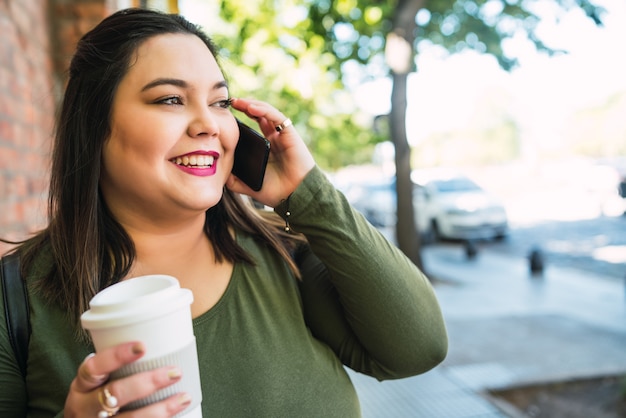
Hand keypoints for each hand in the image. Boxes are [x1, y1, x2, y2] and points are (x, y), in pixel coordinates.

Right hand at [64, 342, 190, 416]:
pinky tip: (176, 415)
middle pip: (116, 394)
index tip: (142, 346)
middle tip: (175, 372)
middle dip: (148, 383)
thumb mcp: (99, 380)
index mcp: (81, 386)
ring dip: (160, 410)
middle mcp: (84, 407)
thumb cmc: (98, 394)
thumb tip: (162, 337)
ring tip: (183, 398)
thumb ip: (120, 365)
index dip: (116, 356)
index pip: (94, 367)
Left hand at [227, 98, 315, 206]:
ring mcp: (282, 135)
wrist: (294, 197)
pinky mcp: (289, 134)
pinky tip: (251, 108)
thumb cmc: (277, 192)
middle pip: (259, 114)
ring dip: (252, 104)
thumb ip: (236, 181)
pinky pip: (276, 117)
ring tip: (237, 102)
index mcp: (267, 147)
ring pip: (267, 112)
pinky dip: (263, 110)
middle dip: (245, 106)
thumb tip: (221, 175)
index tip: (226, 114)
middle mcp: (275, 138)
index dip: (242, 116)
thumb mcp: (250, 186)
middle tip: (229, 102)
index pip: (254, 125)